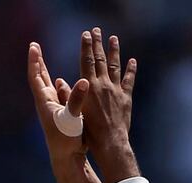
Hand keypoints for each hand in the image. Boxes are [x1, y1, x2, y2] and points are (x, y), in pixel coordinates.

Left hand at [27, 42, 104, 182]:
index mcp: (45, 102)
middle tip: (34, 47)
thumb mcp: (72, 119)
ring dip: (45, 72)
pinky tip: (61, 81)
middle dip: (37, 62)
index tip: (33, 47)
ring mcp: (53, 109)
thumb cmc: (67, 141)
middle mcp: (46, 104)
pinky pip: (59, 95)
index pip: (37, 77)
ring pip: (48, 86)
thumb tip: (83, 81)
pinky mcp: (62, 115)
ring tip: (42, 60)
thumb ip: (76, 100)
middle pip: (39, 78)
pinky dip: (59, 85)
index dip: (35, 61)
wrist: (67, 158)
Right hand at [79, 28, 138, 182]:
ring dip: (114, 51)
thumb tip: (59, 82)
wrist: (109, 142)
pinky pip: (129, 80)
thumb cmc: (88, 131)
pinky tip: (132, 60)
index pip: (87, 61)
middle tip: (96, 31)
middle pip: (100, 59)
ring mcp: (116, 90)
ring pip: (115, 66)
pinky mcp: (126, 98)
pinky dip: (131, 70)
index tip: (85, 34)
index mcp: (89, 87)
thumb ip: (69, 95)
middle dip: (97, 44)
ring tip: (113, 39)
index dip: (86, 47)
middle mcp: (103, 85)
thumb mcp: (75, 111)